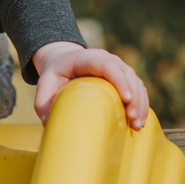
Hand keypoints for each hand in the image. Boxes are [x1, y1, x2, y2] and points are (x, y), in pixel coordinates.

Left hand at [31, 41, 151, 129]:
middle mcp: (106, 59)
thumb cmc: (54, 74)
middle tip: (132, 119)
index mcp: (86, 58)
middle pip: (126, 74)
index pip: (107, 65)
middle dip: (134, 96)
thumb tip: (50, 125)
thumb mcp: (44, 86)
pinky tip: (139, 121)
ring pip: (136, 82)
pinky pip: (137, 88)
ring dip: (140, 103)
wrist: (62, 61)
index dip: (119, 79)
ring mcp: (117, 67)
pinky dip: (141, 104)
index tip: (126, 99)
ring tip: (137, 125)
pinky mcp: (123, 78)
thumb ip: (42, 103)